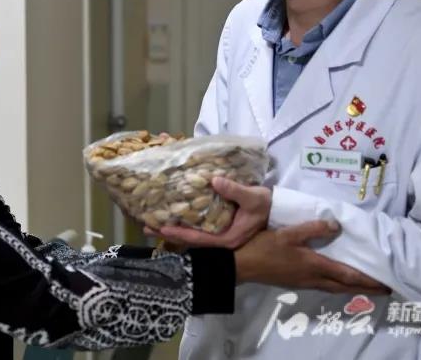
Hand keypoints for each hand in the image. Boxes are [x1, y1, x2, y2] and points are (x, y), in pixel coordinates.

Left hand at [144, 177, 270, 248]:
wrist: (274, 209)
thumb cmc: (265, 204)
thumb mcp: (253, 197)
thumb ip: (235, 190)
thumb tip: (214, 180)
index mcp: (228, 238)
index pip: (199, 239)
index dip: (180, 234)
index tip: (162, 228)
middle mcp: (221, 241)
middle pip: (189, 240)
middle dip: (168, 233)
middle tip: (146, 226)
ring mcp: (218, 235)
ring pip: (191, 236)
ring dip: (171, 229)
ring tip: (151, 223)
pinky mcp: (218, 229)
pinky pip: (196, 229)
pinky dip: (181, 224)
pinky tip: (170, 218)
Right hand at [235, 220, 389, 294]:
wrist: (242, 265)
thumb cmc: (265, 248)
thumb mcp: (287, 233)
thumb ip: (312, 229)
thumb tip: (337, 226)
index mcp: (314, 265)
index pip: (347, 275)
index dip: (367, 279)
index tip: (385, 282)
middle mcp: (312, 277)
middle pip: (344, 286)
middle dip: (365, 288)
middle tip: (383, 288)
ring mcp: (304, 282)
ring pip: (334, 287)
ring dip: (351, 287)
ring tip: (365, 285)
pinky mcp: (296, 281)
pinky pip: (324, 285)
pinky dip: (337, 285)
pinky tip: (336, 280)